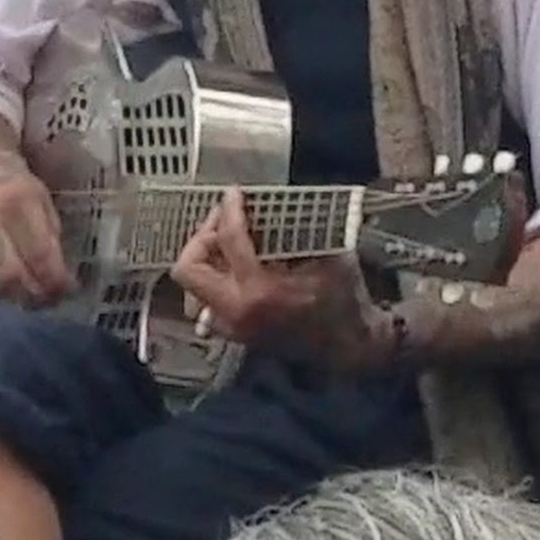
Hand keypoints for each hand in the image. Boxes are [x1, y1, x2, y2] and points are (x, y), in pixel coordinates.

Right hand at [0, 149, 74, 308]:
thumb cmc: (18, 187)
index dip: (55, 278)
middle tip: (53, 300)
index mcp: (17, 201)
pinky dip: (4, 293)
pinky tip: (18, 292)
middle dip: (36, 295)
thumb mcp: (43, 201)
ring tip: (37, 300)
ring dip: (20, 299)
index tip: (69, 289)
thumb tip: (60, 277)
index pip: (38, 252)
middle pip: (12, 274)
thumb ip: (51, 236)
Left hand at [170, 187, 365, 355]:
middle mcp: (237, 311)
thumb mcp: (328, 254)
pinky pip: (205, 305)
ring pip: (192, 289)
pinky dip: (213, 282)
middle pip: (189, 268)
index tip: (234, 194)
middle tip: (223, 222)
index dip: (229, 209)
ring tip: (224, 243)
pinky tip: (232, 268)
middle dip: (202, 238)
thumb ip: (297, 230)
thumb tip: (271, 203)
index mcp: (261, 290)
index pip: (229, 239)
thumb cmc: (344, 298)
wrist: (351, 345)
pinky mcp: (235, 334)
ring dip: (204, 261)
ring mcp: (233, 327)